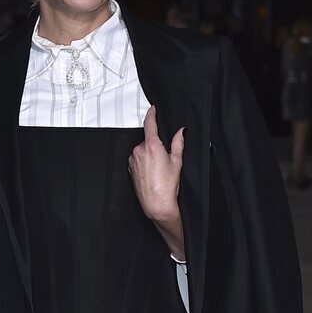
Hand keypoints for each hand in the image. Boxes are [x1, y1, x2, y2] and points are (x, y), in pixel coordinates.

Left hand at [128, 105, 185, 257]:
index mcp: (152, 146)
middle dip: (155, 146)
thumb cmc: (167, 185)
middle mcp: (139, 150)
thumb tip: (180, 132)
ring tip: (158, 170)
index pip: (150, 123)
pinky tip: (152, 173)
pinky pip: (137, 159)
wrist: (156, 203)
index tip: (152, 109)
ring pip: (142, 150)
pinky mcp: (130, 168)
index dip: (151, 114)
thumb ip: (178, 143)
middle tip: (164, 159)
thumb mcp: (177, 161)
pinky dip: (144, 162)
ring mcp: (133, 159)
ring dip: (149, 155)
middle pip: (148, 140)